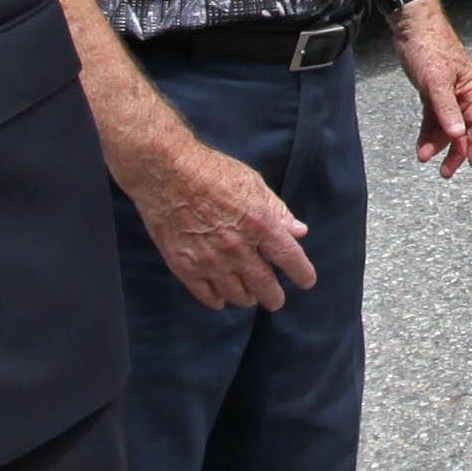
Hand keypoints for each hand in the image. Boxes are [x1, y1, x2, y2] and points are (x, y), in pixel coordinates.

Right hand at [126, 138, 314, 310]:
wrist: (165, 171)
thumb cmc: (212, 171)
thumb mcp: (253, 184)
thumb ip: (278, 211)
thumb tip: (300, 232)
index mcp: (260, 223)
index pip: (290, 259)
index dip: (302, 274)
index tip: (306, 281)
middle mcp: (238, 247)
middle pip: (265, 287)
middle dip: (274, 297)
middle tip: (275, 299)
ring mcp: (210, 260)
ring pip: (238, 296)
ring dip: (247, 297)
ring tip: (248, 294)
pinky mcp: (185, 267)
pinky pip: (208, 296)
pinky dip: (218, 299)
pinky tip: (221, 295)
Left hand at [390, 0, 471, 178]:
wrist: (410, 24)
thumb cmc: (428, 46)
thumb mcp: (436, 81)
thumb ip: (447, 109)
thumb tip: (459, 135)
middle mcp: (462, 93)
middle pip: (462, 128)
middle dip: (455, 150)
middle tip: (446, 172)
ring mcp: (446, 93)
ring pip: (446, 125)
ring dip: (437, 142)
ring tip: (424, 157)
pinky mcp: (431, 91)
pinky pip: (433, 117)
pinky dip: (428, 131)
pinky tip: (421, 145)